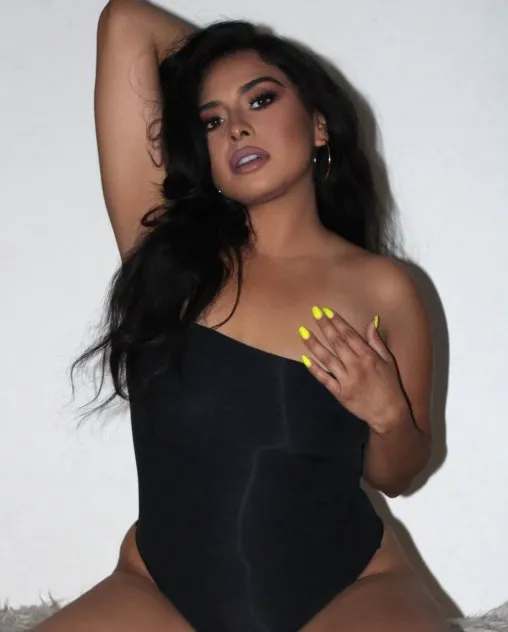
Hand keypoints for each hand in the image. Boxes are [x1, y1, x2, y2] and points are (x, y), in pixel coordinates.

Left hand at [298, 306, 408, 434]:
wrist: (388, 413)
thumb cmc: (390, 385)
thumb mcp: (388, 361)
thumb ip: (376, 342)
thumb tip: (371, 322)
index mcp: (369, 357)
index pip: (350, 335)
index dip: (338, 322)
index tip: (327, 311)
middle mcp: (356, 366)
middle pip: (337, 343)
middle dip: (325, 326)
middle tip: (313, 312)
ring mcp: (347, 380)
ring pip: (327, 359)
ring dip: (314, 344)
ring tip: (302, 331)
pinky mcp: (340, 393)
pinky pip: (324, 379)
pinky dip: (314, 369)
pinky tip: (305, 358)